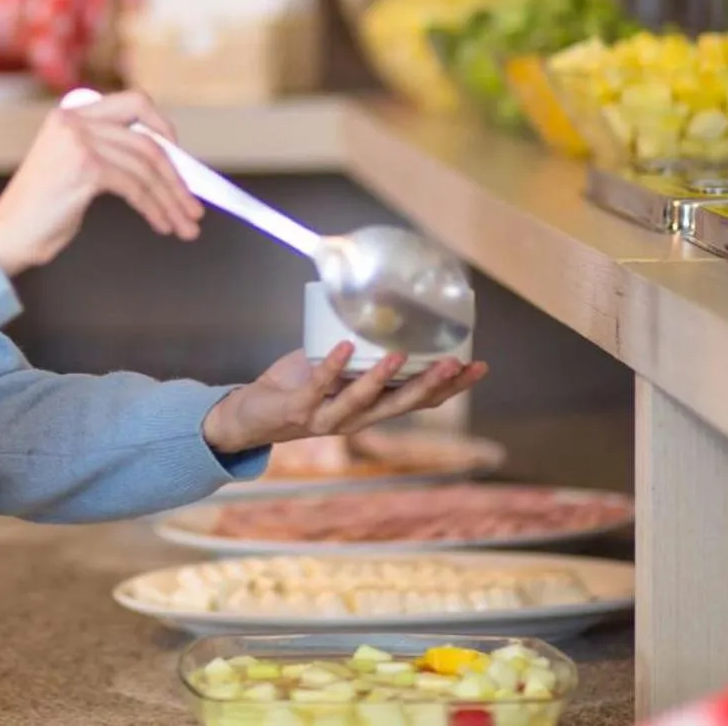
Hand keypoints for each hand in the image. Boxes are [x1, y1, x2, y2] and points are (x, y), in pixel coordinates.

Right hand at [0, 89, 202, 275]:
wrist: (7, 236)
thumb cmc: (41, 211)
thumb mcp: (75, 168)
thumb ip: (109, 153)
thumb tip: (165, 164)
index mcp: (70, 114)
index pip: (133, 102)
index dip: (162, 127)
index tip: (180, 156)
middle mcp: (74, 121)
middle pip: (146, 139)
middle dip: (176, 175)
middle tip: (193, 206)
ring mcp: (79, 142)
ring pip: (146, 167)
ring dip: (171, 199)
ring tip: (184, 225)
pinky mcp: (84, 168)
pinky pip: (136, 188)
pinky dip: (155, 209)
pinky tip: (162, 225)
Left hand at [200, 346, 488, 454]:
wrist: (248, 417)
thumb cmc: (295, 388)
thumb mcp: (334, 368)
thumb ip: (356, 351)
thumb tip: (378, 307)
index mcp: (371, 408)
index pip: (419, 400)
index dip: (451, 387)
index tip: (479, 366)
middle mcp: (356, 419)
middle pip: (401, 405)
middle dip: (431, 385)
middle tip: (457, 363)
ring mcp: (327, 418)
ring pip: (362, 402)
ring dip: (382, 378)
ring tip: (401, 354)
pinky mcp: (298, 410)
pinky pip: (318, 387)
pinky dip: (332, 367)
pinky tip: (345, 346)